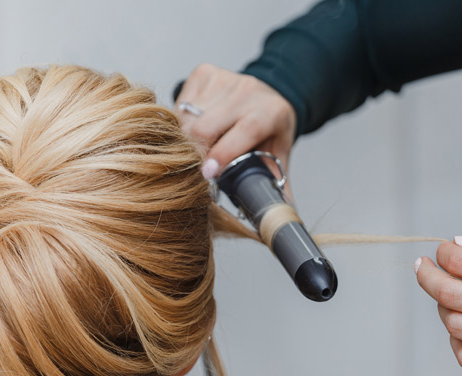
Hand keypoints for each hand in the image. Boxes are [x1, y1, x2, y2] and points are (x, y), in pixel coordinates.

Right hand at [174, 63, 296, 195]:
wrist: (268, 94)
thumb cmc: (269, 130)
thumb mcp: (278, 156)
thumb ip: (277, 186)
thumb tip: (281, 216)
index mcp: (270, 112)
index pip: (245, 130)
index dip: (224, 152)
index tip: (208, 172)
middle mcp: (248, 90)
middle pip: (206, 125)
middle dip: (194, 151)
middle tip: (192, 169)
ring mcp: (224, 78)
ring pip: (188, 116)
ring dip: (184, 138)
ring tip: (193, 149)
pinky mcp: (204, 73)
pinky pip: (180, 103)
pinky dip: (180, 121)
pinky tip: (192, 128)